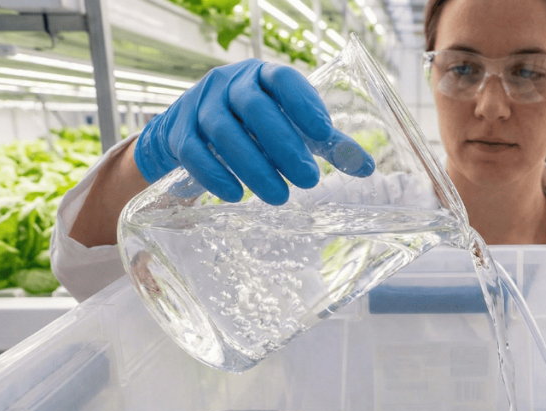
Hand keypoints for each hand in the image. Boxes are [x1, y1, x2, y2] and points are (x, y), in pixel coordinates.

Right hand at [133, 59, 373, 203]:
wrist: (192, 130)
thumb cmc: (256, 127)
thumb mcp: (292, 128)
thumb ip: (327, 144)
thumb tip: (366, 167)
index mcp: (263, 77)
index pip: (283, 80)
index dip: (304, 104)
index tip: (325, 134)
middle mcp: (229, 84)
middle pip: (253, 107)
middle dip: (282, 145)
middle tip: (309, 180)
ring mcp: (200, 105)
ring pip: (222, 130)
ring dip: (253, 166)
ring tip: (279, 197)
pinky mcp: (179, 132)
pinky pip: (193, 151)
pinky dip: (215, 174)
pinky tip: (236, 196)